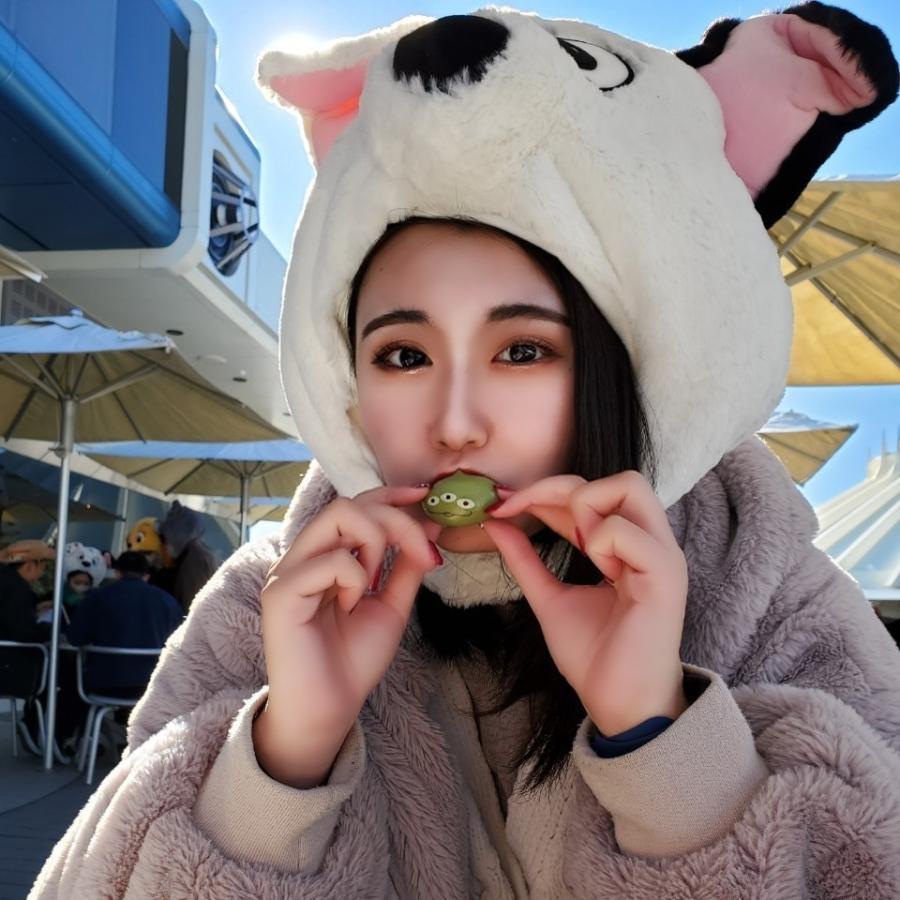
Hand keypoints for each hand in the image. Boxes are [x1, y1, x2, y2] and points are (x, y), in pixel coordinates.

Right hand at [254, 485, 442, 786]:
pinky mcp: (281, 594)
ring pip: (337, 517)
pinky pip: (329, 560)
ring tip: (375, 584)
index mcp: (324, 556)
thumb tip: (431, 523)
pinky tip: (351, 606)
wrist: (330, 710)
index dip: (390, 494)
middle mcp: (302, 557)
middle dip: (395, 520)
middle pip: (349, 503)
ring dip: (374, 544)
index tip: (425, 497)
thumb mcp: (393, 604)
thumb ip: (407, 564)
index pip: (355, 504)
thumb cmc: (354, 659)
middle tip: (422, 555)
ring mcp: (288, 573)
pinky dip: (354, 578)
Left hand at [483, 471, 687, 735]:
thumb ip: (525, 560)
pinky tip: (599, 568)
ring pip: (628, 487)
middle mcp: (650, 542)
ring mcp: (661, 555)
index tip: (502, 507)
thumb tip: (495, 523)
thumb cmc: (594, 656)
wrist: (619, 704)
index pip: (591, 491)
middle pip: (617, 477)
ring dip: (586, 509)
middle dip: (560, 487)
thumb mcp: (548, 598)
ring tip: (577, 549)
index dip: (544, 492)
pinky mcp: (664, 575)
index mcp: (627, 545)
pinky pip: (625, 530)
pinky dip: (600, 540)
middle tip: (524, 512)